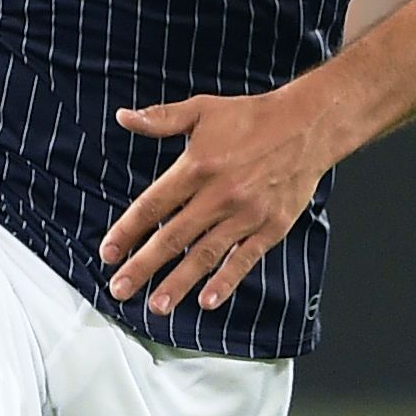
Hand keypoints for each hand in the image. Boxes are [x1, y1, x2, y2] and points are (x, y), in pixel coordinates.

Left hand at [101, 86, 335, 313]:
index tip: (107, 253)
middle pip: (172, 237)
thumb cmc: (252, 118)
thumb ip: (160, 118)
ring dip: (178, 283)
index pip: (153, 205)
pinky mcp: (270, 227)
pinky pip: (244, 259)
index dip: (127, 231)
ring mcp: (246, 214)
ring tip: (156, 306)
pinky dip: (225, 281)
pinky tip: (207, 301)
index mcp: (197, 166)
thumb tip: (123, 117)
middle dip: (142, 267)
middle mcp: (219, 195)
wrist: (307, 126)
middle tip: (119, 289)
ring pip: (204, 254)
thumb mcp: (202, 109)